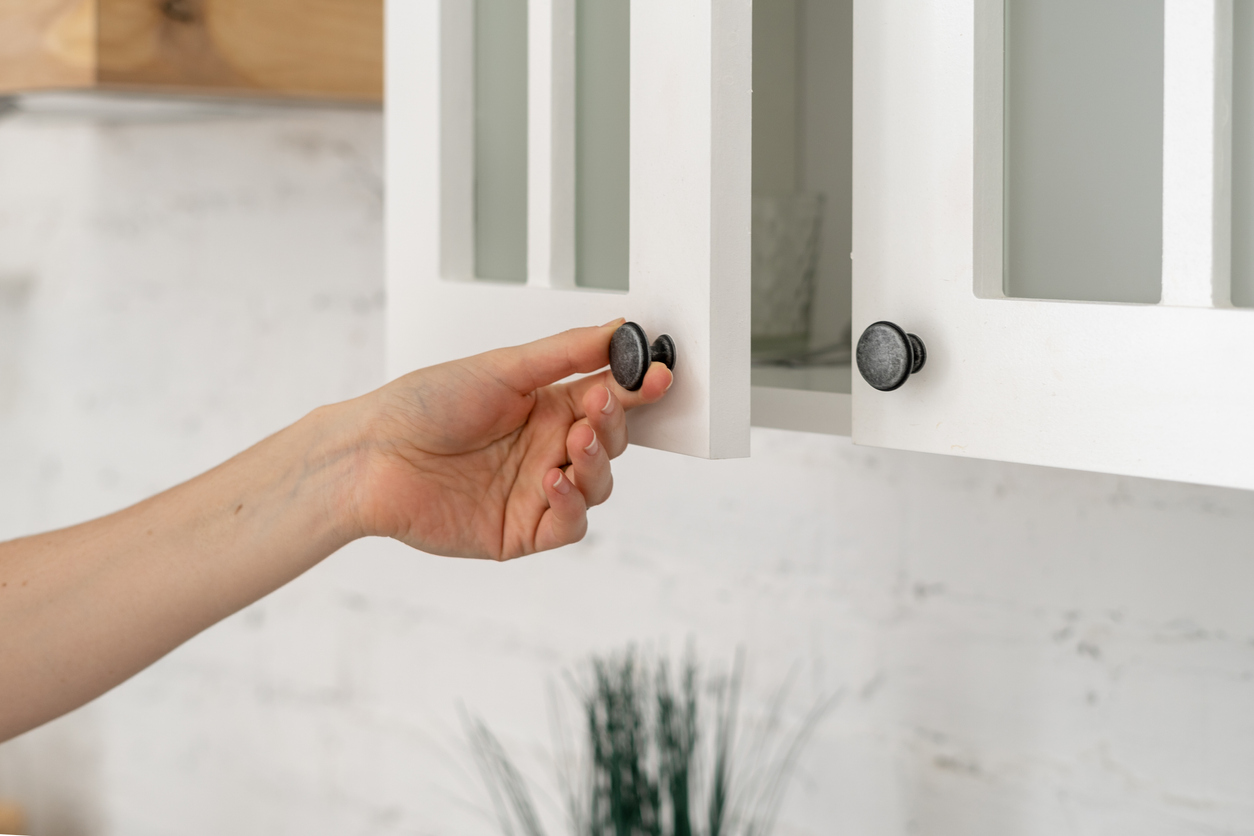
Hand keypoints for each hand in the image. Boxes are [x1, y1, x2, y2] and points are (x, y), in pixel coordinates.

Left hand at [347, 320, 672, 559]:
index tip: (658, 374)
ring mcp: (537, 491)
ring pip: (598, 484)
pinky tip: (555, 481)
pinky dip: (571, 504)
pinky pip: (569, 524)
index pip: (607, 397)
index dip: (636, 388)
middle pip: (610, 442)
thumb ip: (566, 352)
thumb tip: (619, 330)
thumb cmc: (424, 404)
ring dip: (596, 463)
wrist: (372, 454)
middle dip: (614, 423)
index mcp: (546, 406)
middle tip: (600, 407)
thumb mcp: (504, 367)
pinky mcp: (522, 531)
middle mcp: (547, 448)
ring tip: (573, 443)